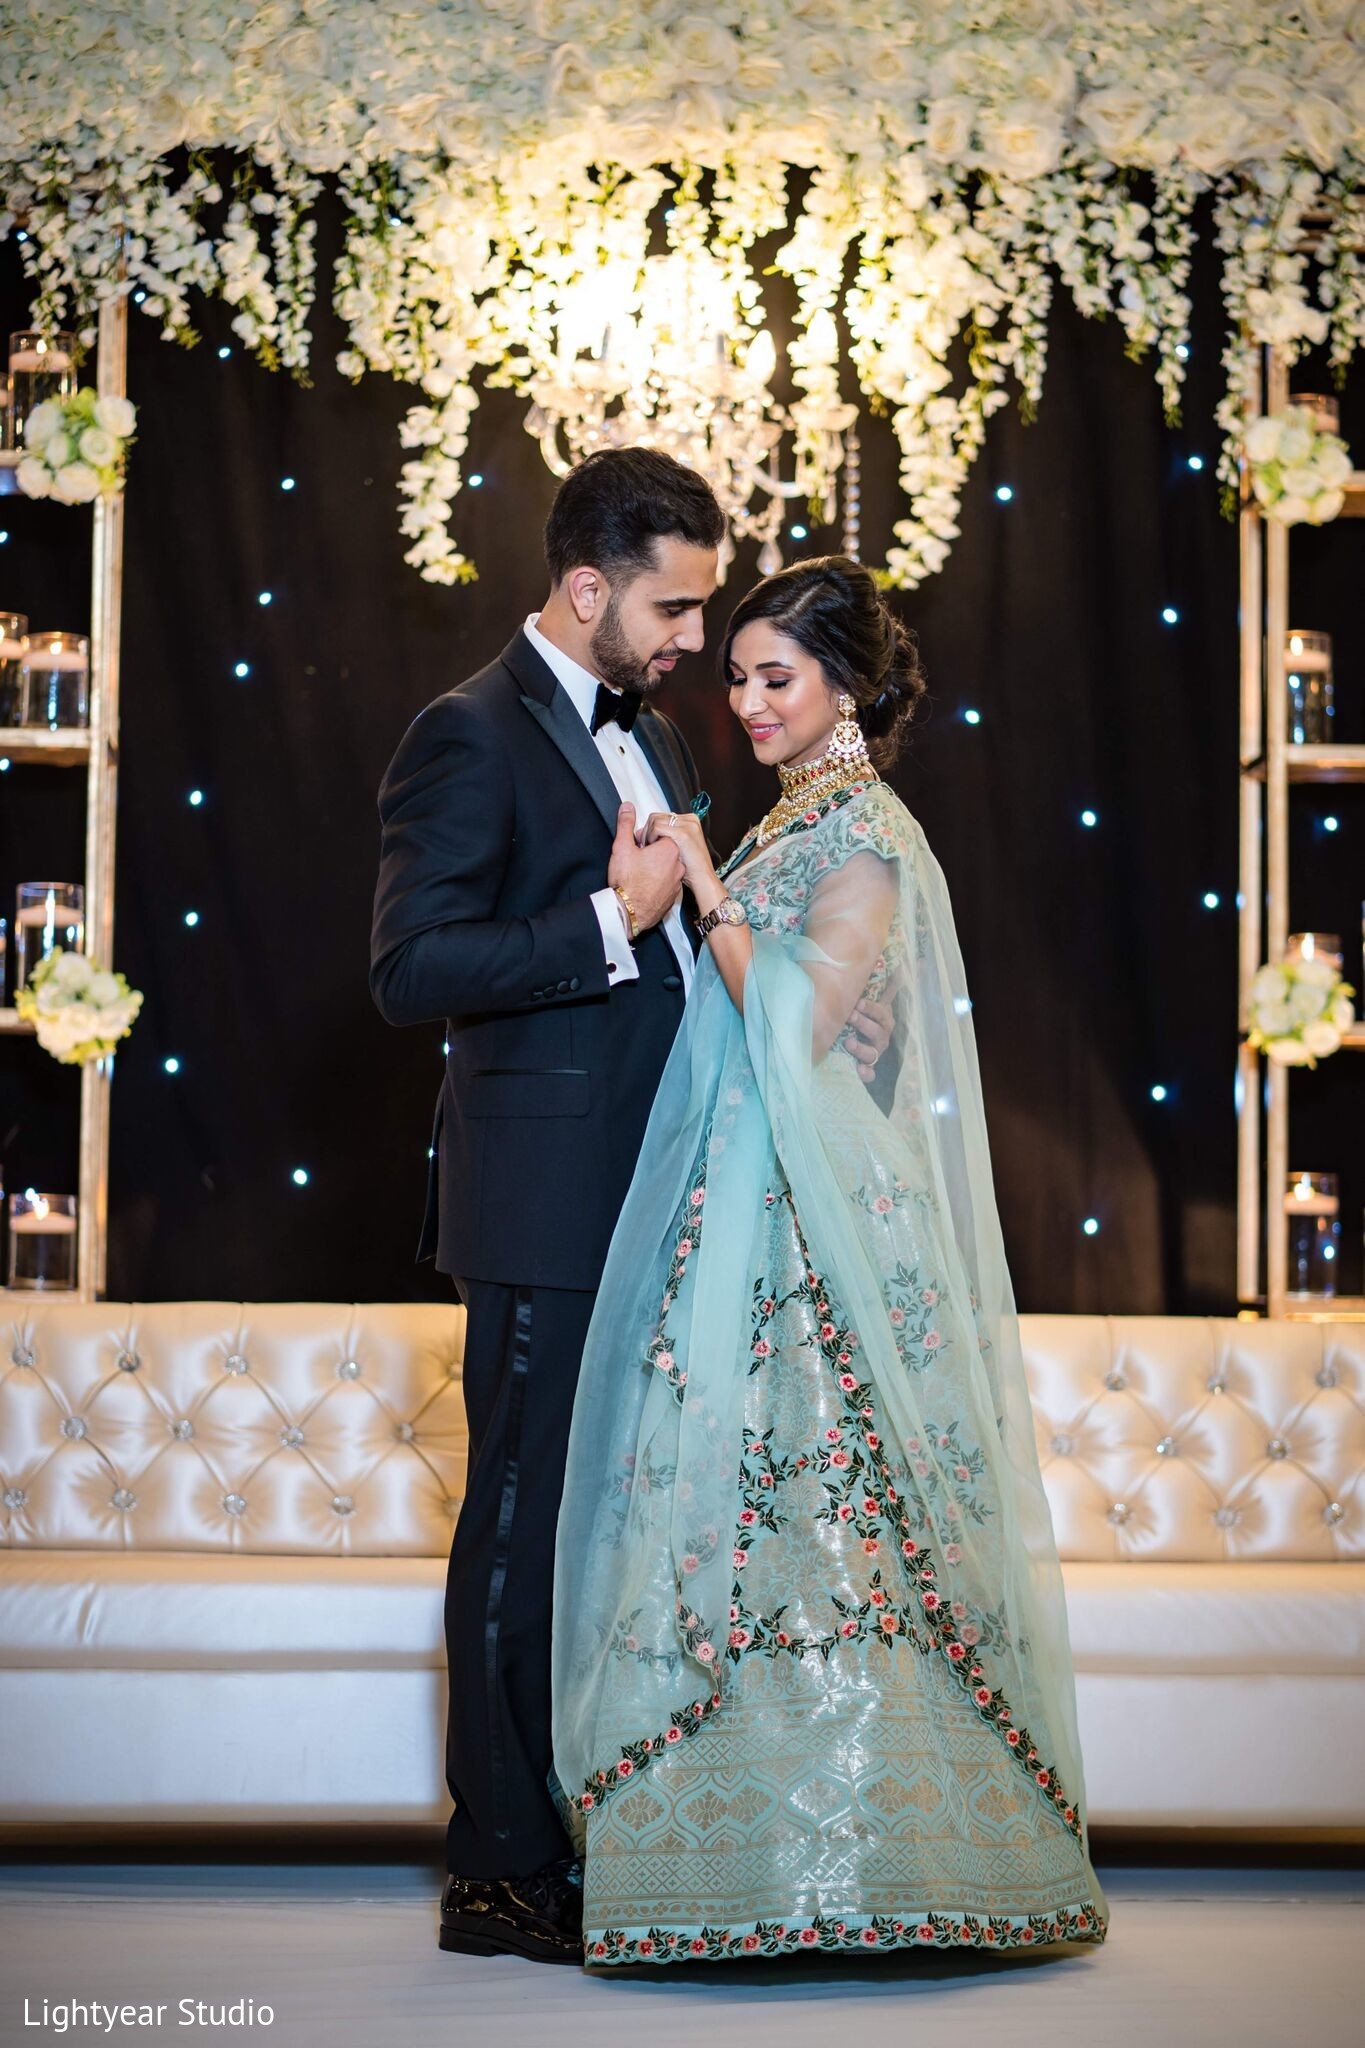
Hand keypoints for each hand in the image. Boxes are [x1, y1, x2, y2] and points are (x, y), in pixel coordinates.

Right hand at [608, 803, 683, 932]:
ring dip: (656, 866)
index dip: (647, 839)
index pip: (661, 834)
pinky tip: (645, 885)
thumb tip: (627, 807)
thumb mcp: (622, 846)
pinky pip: (667, 882)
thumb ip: (626, 824)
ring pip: (667, 866)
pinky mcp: (674, 895)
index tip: (637, 847)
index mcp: (669, 848)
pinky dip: (658, 881)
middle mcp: (678, 863)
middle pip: (666, 849)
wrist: (629, 911)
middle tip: (636, 860)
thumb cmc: (626, 881)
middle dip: (652, 852)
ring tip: (639, 874)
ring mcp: (677, 880)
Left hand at [641, 810, 715, 893]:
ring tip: (649, 848)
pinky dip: (651, 837)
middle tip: (645, 845)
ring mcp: (687, 825)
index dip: (650, 828)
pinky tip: (653, 848)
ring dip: (647, 834)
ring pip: (655, 820)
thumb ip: (662, 837)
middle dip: (647, 830)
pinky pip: (657, 828)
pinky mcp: (682, 833)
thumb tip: (639, 832)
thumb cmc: (691, 868)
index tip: (647, 840)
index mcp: (690, 821)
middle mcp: (689, 820)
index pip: (662, 816)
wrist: (703, 878)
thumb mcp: (675, 848)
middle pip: (657, 816)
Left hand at [844, 995, 892, 1086]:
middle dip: (863, 1023)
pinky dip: (865, 1073)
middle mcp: (882, 1036)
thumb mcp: (876, 1002)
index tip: (859, 1003)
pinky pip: (869, 1074)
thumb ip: (887, 986)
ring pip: (873, 1053)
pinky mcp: (869, 1067)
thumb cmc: (868, 1017)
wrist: (867, 1040)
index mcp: (883, 1019)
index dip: (872, 1009)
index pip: (881, 1012)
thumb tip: (901, 966)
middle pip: (876, 1030)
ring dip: (862, 1048)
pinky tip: (859, 1070)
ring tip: (850, 1042)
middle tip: (850, 1016)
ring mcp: (876, 1052)